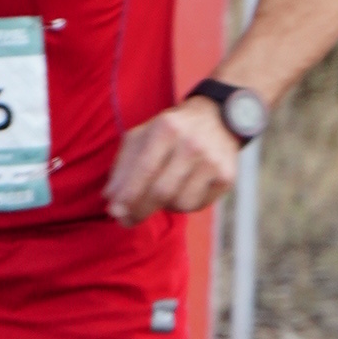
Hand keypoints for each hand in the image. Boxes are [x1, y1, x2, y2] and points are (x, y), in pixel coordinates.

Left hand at [105, 98, 240, 223]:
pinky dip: (184, 204)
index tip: (115, 212)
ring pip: (180, 203)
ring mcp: (212, 161)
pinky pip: (198, 205)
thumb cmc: (170, 131)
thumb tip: (110, 199)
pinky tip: (182, 189)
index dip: (128, 195)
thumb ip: (123, 166)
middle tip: (127, 220)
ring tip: (163, 191)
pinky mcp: (227, 177)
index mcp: (167, 129)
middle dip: (140, 210)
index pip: (145, 169)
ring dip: (165, 206)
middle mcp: (192, 144)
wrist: (217, 118)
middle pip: (162, 192)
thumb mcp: (143, 136)